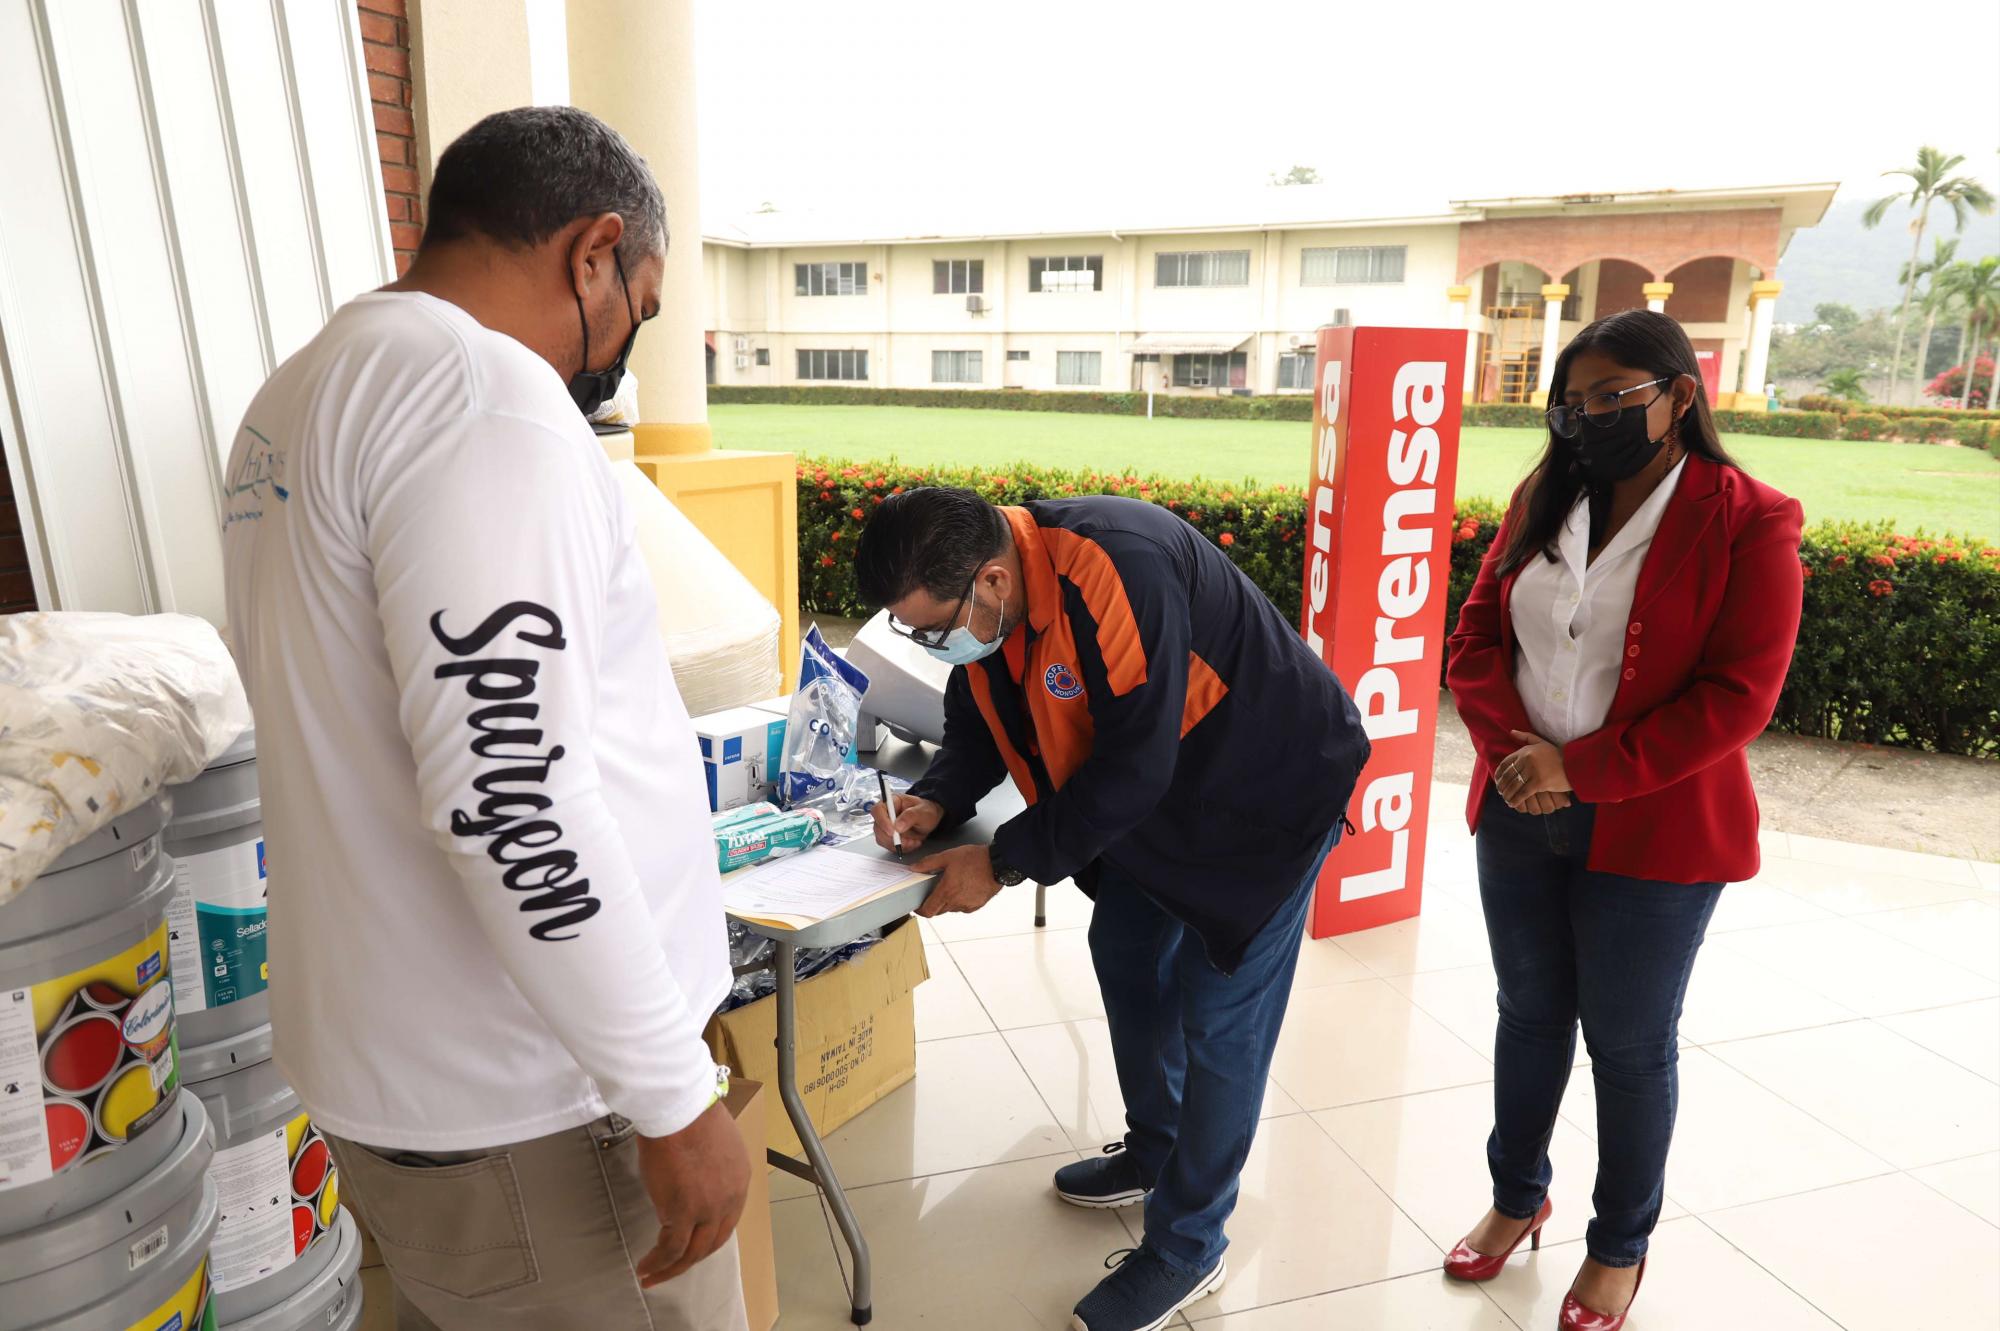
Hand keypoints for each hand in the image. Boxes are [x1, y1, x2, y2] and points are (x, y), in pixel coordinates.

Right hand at [633, 1098, 749, 1287]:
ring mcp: (708, 1209)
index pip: (727, 1219)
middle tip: (672, 1268)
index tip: (691, 1243)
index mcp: (739, 1181)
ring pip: (692, 1252)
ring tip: (653, 1275)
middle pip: (713, 1242)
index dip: (708, 1235)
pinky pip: (670, 1248)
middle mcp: (729, 1200)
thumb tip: (690, 1180)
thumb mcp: (714, 1144)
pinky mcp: (683, 1212)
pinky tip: (646, 1267)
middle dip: (692, 1259)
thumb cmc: (690, 1115)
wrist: (679, 1109)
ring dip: (672, 1269)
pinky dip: (658, 1262)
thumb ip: (708, 1168)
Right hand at [873, 794, 943, 854]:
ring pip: (882, 839)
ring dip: (898, 844)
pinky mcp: (889, 837)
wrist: (930, 820)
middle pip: (877, 827)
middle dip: (892, 837)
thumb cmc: (926, 811)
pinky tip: (912, 843)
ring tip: (913, 841)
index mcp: (892, 802)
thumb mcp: (923, 812)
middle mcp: (886, 814)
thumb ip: (910, 816)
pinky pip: (889, 846)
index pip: (878, 810)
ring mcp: (886, 826)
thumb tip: (897, 826)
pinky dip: (901, 848)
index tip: (893, 831)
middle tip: (907, 840)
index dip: (882, 821)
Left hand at [912, 843, 1003, 916]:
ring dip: (947, 902)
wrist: (999, 864)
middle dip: (933, 904)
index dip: (920, 911)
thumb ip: (929, 863)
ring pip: (951, 909)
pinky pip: (963, 907)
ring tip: (951, 886)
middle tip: (933, 891)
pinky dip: (959, 901)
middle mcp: (956, 902)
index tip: (917, 906)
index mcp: (947, 891)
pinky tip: (963, 889)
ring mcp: (967, 905)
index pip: (928, 911)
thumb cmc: (975, 859)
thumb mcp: (948, 856)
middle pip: (938, 911)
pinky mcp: (977, 905)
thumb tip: (914, 868)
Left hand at [1496, 729, 1572, 810]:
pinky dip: (1516, 799)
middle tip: (1500, 793)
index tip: (1497, 781)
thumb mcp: (1541, 743)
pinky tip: (1512, 803)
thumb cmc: (1558, 755)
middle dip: (1502, 786)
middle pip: (1508, 776)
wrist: (1575, 764)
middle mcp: (1526, 760)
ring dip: (1507, 794)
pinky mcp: (1539, 782)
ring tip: (1506, 799)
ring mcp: (1532, 771)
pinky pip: (1523, 793)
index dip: (1499, 773)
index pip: (1505, 763)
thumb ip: (1526, 737)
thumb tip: (1511, 732)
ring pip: (1514, 785)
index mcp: (1525, 751)